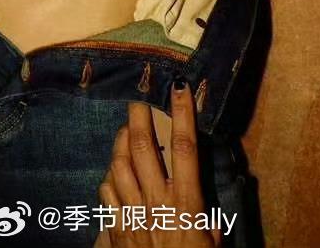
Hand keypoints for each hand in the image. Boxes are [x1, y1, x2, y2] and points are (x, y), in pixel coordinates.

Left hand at [95, 86, 220, 246]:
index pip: (185, 148)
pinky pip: (106, 194)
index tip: (180, 87)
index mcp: (187, 204)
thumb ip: (205, 212)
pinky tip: (114, 174)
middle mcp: (158, 204)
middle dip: (139, 118)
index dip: (182, 114)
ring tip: (125, 132)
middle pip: (144, 149)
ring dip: (121, 144)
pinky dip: (109, 178)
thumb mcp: (213, 241)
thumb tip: (200, 191)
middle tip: (138, 100)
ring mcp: (133, 217)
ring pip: (119, 166)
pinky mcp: (116, 232)